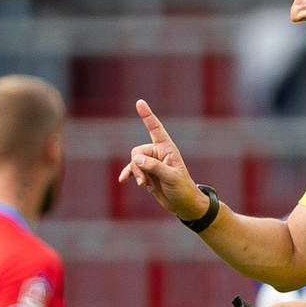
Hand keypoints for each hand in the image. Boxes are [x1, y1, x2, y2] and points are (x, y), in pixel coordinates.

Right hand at [117, 100, 209, 221]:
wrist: (183, 204)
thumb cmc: (182, 188)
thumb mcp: (171, 177)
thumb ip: (154, 167)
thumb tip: (137, 159)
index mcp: (167, 149)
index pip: (155, 129)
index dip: (147, 116)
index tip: (139, 102)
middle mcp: (158, 153)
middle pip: (138, 151)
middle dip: (138, 165)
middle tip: (145, 180)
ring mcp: (151, 164)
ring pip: (134, 162)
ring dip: (136, 174)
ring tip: (144, 185)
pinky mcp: (146, 174)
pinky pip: (132, 170)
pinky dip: (128, 175)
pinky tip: (122, 181)